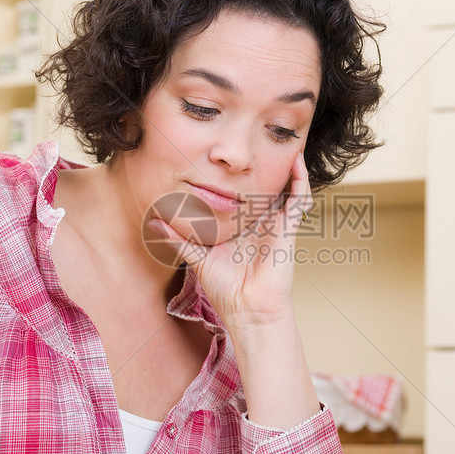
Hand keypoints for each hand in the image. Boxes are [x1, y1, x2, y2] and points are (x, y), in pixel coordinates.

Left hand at [150, 150, 312, 326]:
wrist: (248, 310)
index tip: (221, 160)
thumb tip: (154, 224)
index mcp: (241, 229)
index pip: (239, 198)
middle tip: (251, 143)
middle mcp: (259, 223)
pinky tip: (296, 161)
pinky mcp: (288, 228)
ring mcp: (275, 224)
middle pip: (261, 188)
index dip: (234, 180)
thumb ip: (180, 239)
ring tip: (281, 143)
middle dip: (259, 168)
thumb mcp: (198, 259)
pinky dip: (300, 180)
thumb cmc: (227, 291)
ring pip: (282, 188)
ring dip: (284, 167)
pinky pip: (299, 199)